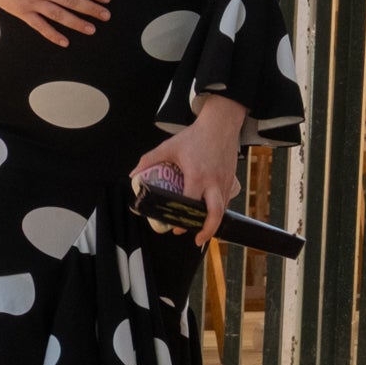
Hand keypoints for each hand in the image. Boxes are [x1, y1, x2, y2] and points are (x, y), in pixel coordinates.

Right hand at [0, 0, 108, 47]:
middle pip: (72, 1)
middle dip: (91, 9)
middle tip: (106, 15)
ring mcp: (32, 3)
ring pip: (59, 15)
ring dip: (77, 23)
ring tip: (93, 29)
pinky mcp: (22, 13)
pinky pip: (39, 26)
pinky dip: (52, 35)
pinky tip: (65, 42)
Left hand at [131, 95, 246, 244]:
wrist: (220, 125)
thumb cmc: (195, 136)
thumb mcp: (169, 147)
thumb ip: (149, 160)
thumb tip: (134, 175)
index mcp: (197, 175)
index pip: (191, 203)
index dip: (182, 218)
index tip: (175, 227)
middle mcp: (213, 182)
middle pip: (215, 213)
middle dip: (208, 230)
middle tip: (197, 239)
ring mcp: (225, 182)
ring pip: (223, 210)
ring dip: (213, 222)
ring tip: (201, 230)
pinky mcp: (231, 180)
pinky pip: (226, 201)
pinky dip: (218, 211)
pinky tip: (209, 214)